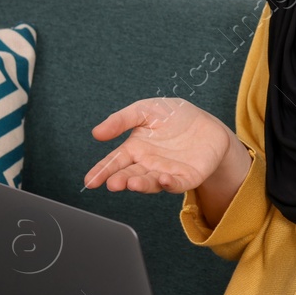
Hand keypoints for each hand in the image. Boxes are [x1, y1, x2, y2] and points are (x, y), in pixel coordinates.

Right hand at [83, 97, 242, 195]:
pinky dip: (170, 184)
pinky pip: (177, 183)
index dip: (101, 172)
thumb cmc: (172, 116)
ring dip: (141, 184)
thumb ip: (121, 120)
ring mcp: (166, 173)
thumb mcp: (144, 110)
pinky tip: (163, 179)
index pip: (114, 162)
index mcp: (135, 149)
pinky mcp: (186, 177)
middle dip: (120, 180)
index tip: (90, 181)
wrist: (206, 123)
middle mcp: (147, 165)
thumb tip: (96, 133)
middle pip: (130, 175)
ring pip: (151, 182)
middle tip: (112, 184)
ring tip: (132, 183)